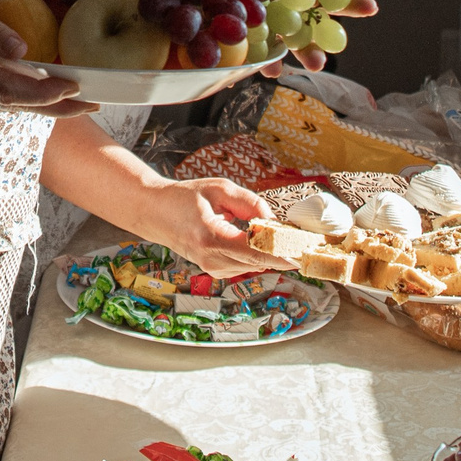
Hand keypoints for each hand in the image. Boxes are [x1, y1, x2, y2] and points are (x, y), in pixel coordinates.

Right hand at [0, 0, 100, 118]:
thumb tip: (25, 51)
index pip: (7, 89)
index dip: (43, 92)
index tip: (74, 87)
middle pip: (13, 105)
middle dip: (56, 106)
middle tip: (94, 102)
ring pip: (6, 107)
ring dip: (42, 104)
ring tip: (79, 99)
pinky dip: (23, 97)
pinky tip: (47, 91)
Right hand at [126, 175, 293, 276]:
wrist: (154, 213)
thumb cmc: (183, 197)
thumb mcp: (219, 189)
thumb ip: (250, 203)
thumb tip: (274, 220)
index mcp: (211, 237)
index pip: (255, 251)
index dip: (283, 253)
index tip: (304, 252)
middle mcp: (212, 259)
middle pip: (260, 261)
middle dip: (284, 251)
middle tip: (306, 242)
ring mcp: (212, 269)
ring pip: (255, 265)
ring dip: (272, 253)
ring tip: (285, 237)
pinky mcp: (215, 271)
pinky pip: (246, 265)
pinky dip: (258, 254)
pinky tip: (260, 241)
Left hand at [251, 0, 374, 79]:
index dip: (349, 2)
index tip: (371, 7)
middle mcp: (283, 7)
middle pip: (303, 30)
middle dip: (313, 47)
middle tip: (321, 61)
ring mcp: (260, 19)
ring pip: (277, 44)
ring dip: (284, 58)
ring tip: (283, 71)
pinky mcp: (234, 25)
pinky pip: (243, 45)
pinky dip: (250, 58)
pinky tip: (257, 67)